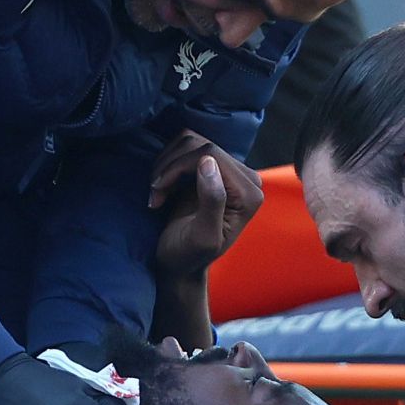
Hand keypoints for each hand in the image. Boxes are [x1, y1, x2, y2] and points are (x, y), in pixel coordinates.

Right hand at [150, 132, 263, 278]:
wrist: (179, 263)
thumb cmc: (188, 255)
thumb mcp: (202, 236)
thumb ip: (212, 200)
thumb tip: (208, 163)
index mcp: (249, 193)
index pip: (210, 154)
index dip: (178, 168)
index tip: (158, 192)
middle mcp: (245, 178)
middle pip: (200, 145)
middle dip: (170, 167)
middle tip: (155, 194)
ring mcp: (229, 170)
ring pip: (190, 141)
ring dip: (166, 166)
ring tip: (158, 192)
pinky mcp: (211, 167)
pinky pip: (185, 146)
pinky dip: (167, 164)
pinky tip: (162, 186)